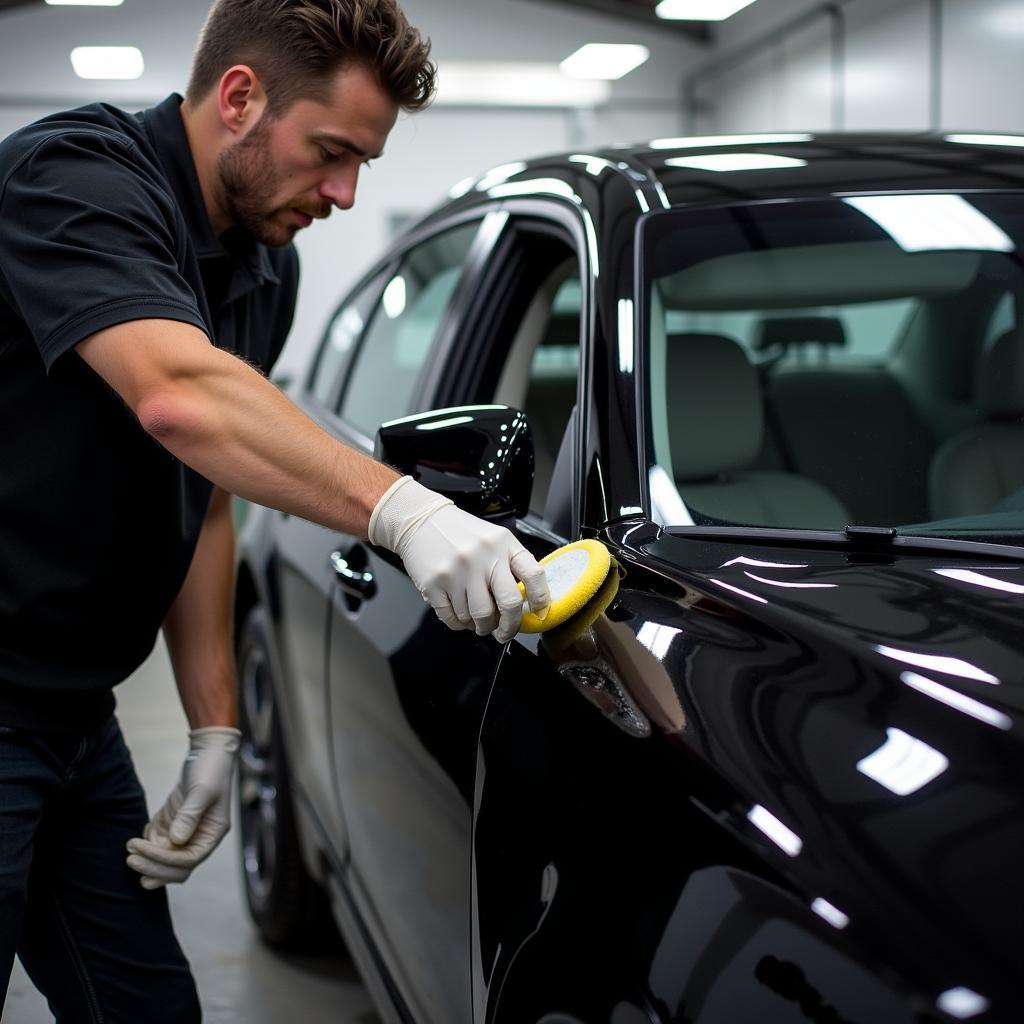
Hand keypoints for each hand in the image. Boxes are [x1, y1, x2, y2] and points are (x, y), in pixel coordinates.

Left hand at [125, 726, 239, 889]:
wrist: (208, 752)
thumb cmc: (211, 769)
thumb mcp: (202, 790)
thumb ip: (190, 815)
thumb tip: (177, 840)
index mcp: (213, 833)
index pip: (189, 860)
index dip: (165, 861)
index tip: (143, 851)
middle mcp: (200, 838)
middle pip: (177, 868)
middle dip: (153, 867)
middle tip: (130, 859)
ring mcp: (187, 833)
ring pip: (166, 860)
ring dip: (147, 858)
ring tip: (131, 845)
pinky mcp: (175, 825)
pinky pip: (159, 844)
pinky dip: (148, 843)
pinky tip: (144, 832)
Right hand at [370, 477, 550, 642]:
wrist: (420, 521)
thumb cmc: (460, 533)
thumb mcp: (494, 539)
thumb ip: (512, 565)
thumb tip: (526, 603)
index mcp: (503, 544)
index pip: (533, 576)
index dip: (541, 601)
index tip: (539, 614)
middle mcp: (483, 557)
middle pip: (508, 604)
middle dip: (509, 627)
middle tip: (504, 632)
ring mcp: (458, 571)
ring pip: (478, 617)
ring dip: (480, 626)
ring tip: (477, 619)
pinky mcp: (435, 584)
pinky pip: (453, 619)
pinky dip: (459, 624)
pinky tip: (460, 614)